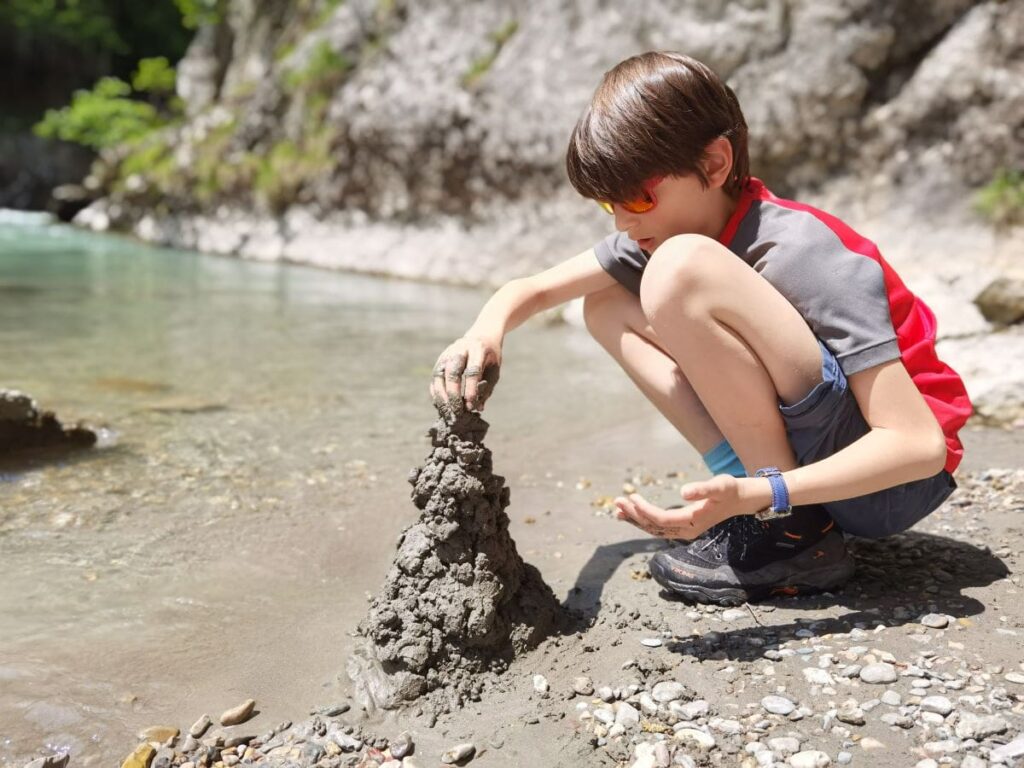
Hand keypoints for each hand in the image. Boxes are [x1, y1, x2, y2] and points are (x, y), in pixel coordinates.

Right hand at [429, 335, 501, 414]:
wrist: (481, 336)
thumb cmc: (490, 358)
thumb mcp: (494, 370)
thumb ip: (487, 389)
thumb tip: (477, 408)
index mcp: (478, 350)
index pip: (472, 371)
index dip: (471, 390)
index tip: (471, 406)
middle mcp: (460, 350)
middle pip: (452, 372)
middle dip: (453, 394)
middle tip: (457, 412)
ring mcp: (447, 354)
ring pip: (439, 376)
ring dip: (441, 396)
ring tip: (447, 413)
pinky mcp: (440, 360)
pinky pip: (434, 378)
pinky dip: (436, 393)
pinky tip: (441, 406)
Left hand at [613, 475, 770, 538]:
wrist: (743, 499)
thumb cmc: (732, 490)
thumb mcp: (721, 485)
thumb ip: (703, 488)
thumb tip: (683, 492)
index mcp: (693, 522)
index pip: (661, 520)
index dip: (644, 510)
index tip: (631, 497)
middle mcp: (686, 530)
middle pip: (654, 526)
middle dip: (634, 515)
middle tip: (617, 501)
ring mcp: (684, 530)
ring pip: (654, 528)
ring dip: (635, 519)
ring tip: (617, 508)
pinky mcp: (683, 525)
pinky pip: (659, 526)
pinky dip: (643, 520)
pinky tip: (630, 514)